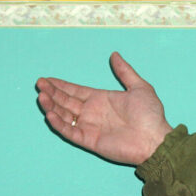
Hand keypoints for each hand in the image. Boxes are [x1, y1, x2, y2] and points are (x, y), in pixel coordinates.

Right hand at [36, 51, 173, 165]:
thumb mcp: (139, 87)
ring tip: (42, 97)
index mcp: (100, 99)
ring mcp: (89, 127)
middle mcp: (92, 113)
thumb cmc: (150, 115)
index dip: (60, 85)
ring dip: (52, 106)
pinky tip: (50, 114)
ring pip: (64, 115)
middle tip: (39, 84)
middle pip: (66, 101)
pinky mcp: (89, 141)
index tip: (46, 79)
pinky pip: (70, 132)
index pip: (75, 91)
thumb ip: (125, 71)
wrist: (156, 139)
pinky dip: (59, 124)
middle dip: (52, 93)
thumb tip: (115, 55)